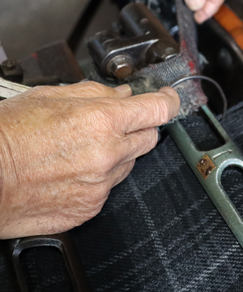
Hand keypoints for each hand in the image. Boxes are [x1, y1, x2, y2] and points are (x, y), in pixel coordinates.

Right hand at [0, 82, 179, 238]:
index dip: (168, 99)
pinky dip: (100, 177)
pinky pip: (109, 187)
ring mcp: (101, 184)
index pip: (158, 108)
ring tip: (81, 148)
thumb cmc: (7, 136)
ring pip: (129, 163)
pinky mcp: (90, 207)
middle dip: (138, 127)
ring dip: (117, 153)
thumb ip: (96, 93)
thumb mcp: (51, 96)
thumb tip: (121, 94)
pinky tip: (73, 169)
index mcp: (102, 121)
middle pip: (149, 137)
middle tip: (115, 123)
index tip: (167, 97)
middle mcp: (108, 154)